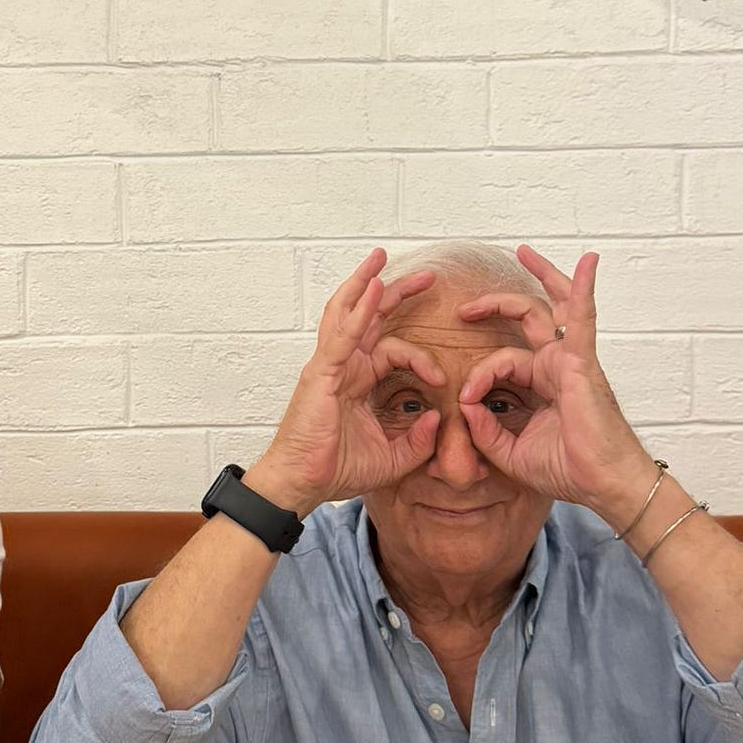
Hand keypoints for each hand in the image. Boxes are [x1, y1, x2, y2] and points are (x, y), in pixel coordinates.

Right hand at [251, 249, 444, 513]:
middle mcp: (342, 366)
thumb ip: (418, 441)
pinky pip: (344, 335)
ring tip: (380, 259)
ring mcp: (329, 366)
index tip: (440, 380)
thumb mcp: (391, 458)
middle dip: (396, 293)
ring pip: (347, 312)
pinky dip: (359, 310)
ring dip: (365, 284)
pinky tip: (374, 289)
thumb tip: (437, 417)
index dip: (421, 357)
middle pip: (369, 317)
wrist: (302, 484)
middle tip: (427, 276)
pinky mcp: (322, 373)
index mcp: (356, 380)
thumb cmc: (334, 470)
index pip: (392, 349)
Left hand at [456, 247, 653, 518]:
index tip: (465, 401)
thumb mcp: (511, 452)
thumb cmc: (568, 470)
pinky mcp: (582, 361)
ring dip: (539, 277)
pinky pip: (581, 318)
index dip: (477, 376)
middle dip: (496, 304)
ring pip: (552, 306)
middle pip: (528, 316)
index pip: (502, 360)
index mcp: (542, 382)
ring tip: (523, 252)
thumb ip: (485, 431)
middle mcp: (557, 364)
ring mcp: (571, 359)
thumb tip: (465, 405)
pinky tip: (587, 263)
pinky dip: (583, 289)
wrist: (603, 485)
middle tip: (467, 307)